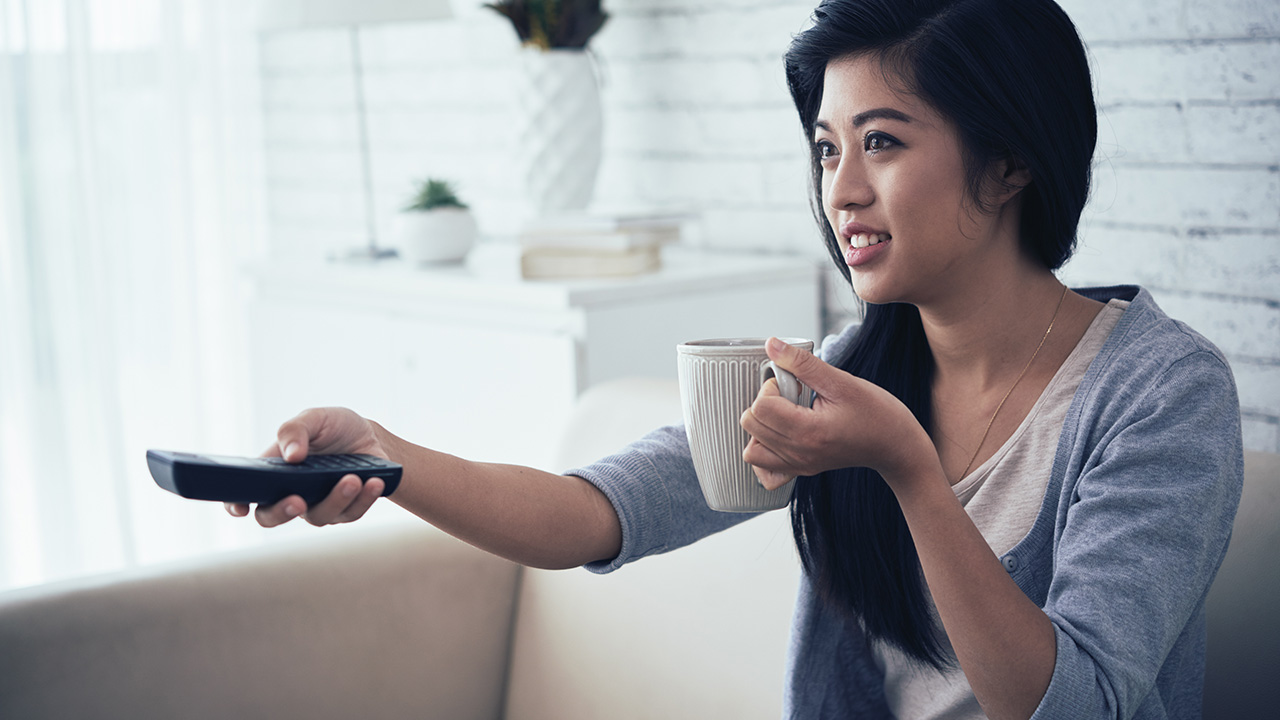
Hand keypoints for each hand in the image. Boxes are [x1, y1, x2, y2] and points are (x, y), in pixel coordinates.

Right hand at [225, 407, 391, 527]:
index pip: (245, 492)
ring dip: (335, 499)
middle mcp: (290, 492)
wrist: (370, 437)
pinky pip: (351, 513)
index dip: (235, 503)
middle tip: (297, 500)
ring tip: (352, 479)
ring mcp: (317, 505)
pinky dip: (363, 498)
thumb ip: (295, 429)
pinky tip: (373, 482)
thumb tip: (292, 456)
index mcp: (273, 471)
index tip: (239, 507)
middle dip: (281, 512)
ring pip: (318, 516)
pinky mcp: (345, 510)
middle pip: (272, 517)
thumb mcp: (314, 418)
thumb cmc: (334, 428)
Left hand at [740, 337, 933, 489]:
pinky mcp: (802, 470)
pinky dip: (765, 452)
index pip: (760, 407)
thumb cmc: (877, 413)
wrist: (897, 446)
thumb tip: (772, 344)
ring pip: (751, 450)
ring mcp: (799, 465)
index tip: (793, 383)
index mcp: (809, 431)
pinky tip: (780, 435)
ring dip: (760, 427)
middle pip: (750, 425)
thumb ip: (802, 363)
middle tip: (791, 396)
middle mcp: (799, 453)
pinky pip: (765, 471)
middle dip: (764, 402)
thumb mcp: (842, 381)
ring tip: (784, 414)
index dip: (771, 386)